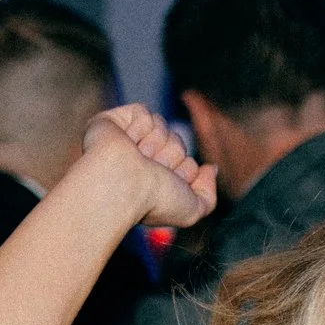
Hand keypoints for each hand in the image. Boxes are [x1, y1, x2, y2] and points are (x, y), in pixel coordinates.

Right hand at [78, 104, 217, 228]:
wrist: (123, 185)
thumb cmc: (155, 203)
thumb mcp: (192, 210)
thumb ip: (208, 195)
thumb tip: (210, 168)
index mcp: (157, 183)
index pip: (189, 163)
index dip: (183, 174)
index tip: (164, 187)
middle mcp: (142, 163)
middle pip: (177, 143)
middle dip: (170, 158)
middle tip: (148, 172)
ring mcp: (127, 142)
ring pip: (163, 126)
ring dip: (154, 144)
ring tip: (135, 159)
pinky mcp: (114, 122)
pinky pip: (145, 113)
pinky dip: (140, 127)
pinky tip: (126, 143)